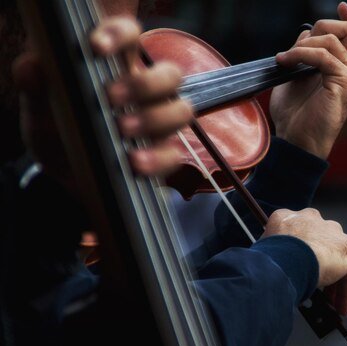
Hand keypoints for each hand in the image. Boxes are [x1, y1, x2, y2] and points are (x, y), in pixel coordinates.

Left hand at [13, 15, 191, 186]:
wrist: (67, 176)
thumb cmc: (59, 132)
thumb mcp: (39, 109)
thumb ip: (36, 87)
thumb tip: (32, 68)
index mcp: (116, 67)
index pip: (130, 35)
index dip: (120, 34)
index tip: (96, 47)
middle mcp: (145, 93)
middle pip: (170, 74)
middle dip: (143, 83)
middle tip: (110, 97)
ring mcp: (158, 124)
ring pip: (181, 110)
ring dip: (153, 118)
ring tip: (121, 129)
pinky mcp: (162, 155)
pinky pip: (173, 154)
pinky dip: (156, 158)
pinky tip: (133, 161)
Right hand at [262, 208, 346, 315]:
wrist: (285, 259)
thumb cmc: (267, 260)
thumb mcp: (264, 253)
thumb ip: (274, 256)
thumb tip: (273, 274)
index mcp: (286, 217)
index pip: (294, 233)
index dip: (296, 254)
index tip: (297, 270)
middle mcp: (310, 218)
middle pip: (317, 242)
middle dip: (317, 263)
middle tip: (314, 286)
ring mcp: (330, 230)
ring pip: (334, 257)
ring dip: (332, 279)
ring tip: (329, 303)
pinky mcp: (346, 246)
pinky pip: (346, 272)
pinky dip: (344, 291)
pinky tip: (340, 309)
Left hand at [269, 2, 346, 158]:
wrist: (297, 142)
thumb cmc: (296, 116)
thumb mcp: (296, 78)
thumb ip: (304, 55)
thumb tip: (305, 34)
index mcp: (345, 71)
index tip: (341, 5)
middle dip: (320, 27)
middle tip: (296, 47)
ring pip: (332, 38)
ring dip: (302, 45)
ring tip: (284, 60)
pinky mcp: (345, 82)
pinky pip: (323, 55)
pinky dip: (300, 54)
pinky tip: (285, 62)